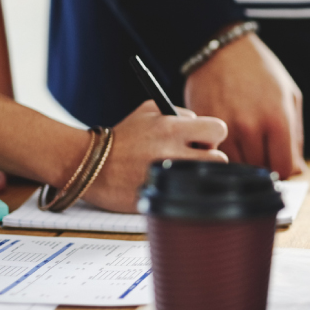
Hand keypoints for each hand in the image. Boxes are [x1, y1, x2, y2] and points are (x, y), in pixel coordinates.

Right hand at [80, 102, 228, 211]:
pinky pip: (189, 194)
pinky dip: (184, 190)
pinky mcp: (162, 198)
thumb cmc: (122, 137)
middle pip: (220, 157)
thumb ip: (179, 113)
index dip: (212, 135)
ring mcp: (168, 177)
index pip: (218, 129)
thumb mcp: (148, 111)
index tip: (201, 139)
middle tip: (193, 157)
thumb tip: (202, 124)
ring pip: (207, 178)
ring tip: (180, 171)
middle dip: (210, 157)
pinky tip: (169, 184)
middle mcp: (173, 152)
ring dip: (198, 175)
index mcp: (171, 128)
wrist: (89, 165)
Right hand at [185, 32, 305, 178]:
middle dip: (264, 166)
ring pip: (236, 166)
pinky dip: (221, 152)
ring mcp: (224, 127)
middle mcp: (250, 126)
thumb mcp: (290, 98)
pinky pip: (214, 154)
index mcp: (277, 118)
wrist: (223, 49)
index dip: (285, 171)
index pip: (283, 168)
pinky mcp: (202, 126)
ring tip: (245, 143)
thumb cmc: (261, 71)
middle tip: (263, 152)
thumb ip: (296, 137)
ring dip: (242, 161)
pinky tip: (227, 139)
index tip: (281, 164)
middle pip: (259, 170)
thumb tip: (297, 170)